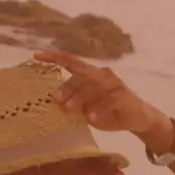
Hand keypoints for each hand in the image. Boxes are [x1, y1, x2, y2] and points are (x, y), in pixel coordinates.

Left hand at [33, 50, 166, 134]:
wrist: (137, 119)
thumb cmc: (109, 112)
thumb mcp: (87, 109)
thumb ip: (74, 104)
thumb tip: (56, 102)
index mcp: (91, 74)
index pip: (71, 61)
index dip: (54, 57)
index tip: (36, 56)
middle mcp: (102, 75)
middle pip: (81, 76)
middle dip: (67, 88)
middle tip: (57, 101)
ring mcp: (114, 84)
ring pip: (94, 86)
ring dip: (80, 98)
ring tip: (70, 111)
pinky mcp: (124, 96)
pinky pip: (109, 100)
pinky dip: (99, 109)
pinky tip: (91, 118)